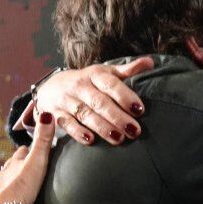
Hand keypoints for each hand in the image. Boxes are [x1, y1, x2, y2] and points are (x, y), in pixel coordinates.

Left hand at [0, 110, 56, 203]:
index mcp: (14, 164)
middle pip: (12, 166)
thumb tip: (47, 114)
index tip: (37, 148)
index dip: (31, 149)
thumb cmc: (19, 190)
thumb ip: (42, 142)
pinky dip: (7, 198)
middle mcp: (2, 175)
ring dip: (13, 182)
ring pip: (5, 182)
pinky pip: (0, 200)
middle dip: (21, 165)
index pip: (23, 151)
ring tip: (22, 185)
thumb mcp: (35, 164)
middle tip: (31, 166)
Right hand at [35, 56, 152, 144]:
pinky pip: (67, 123)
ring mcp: (67, 100)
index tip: (140, 109)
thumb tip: (151, 62)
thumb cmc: (86, 82)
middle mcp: (80, 86)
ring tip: (118, 138)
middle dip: (117, 116)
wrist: (51, 87)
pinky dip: (78, 132)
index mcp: (94, 75)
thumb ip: (127, 70)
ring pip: (85, 114)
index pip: (110, 84)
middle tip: (134, 130)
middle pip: (99, 102)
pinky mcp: (56, 114)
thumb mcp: (104, 73)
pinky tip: (90, 141)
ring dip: (101, 127)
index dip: (125, 96)